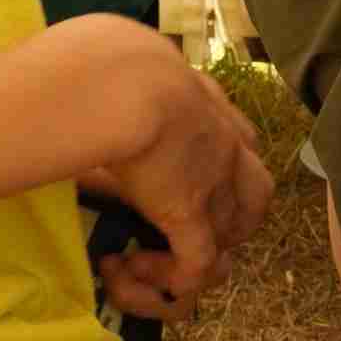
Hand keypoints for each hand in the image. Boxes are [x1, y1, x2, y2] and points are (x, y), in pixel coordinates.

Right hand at [69, 21, 271, 315]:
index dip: (223, 167)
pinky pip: (198, 263)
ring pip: (236, 231)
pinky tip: (131, 267)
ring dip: (206, 248)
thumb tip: (84, 79)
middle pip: (256, 192)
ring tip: (162, 251)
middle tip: (187, 226)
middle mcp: (227, 146)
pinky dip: (174, 277)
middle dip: (235, 215)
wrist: (123, 82)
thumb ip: (117, 81)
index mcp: (211, 107)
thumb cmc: (111, 64)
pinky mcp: (191, 214)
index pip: (239, 141)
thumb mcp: (124, 66)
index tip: (179, 173)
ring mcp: (215, 184)